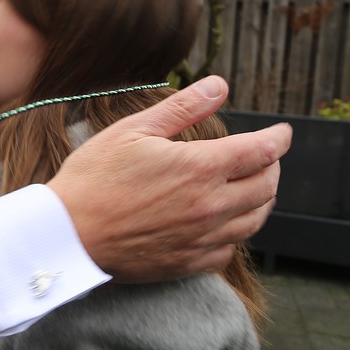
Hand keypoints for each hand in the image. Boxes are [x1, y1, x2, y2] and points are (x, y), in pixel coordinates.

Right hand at [46, 76, 289, 281]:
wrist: (67, 234)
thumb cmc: (94, 177)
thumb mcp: (134, 130)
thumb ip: (182, 108)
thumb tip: (220, 85)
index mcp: (201, 167)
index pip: (262, 151)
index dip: (279, 138)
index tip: (283, 132)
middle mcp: (211, 206)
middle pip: (266, 187)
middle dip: (273, 167)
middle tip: (265, 157)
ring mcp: (202, 239)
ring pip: (254, 221)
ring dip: (261, 201)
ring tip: (252, 188)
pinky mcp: (188, 264)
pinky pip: (228, 251)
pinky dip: (234, 234)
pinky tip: (222, 223)